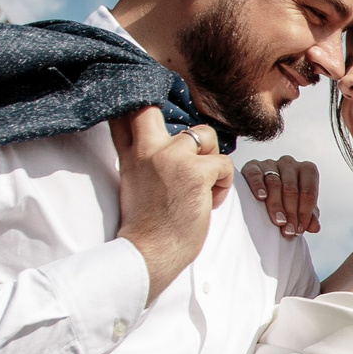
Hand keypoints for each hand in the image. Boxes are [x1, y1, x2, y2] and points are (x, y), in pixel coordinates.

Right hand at [111, 107, 231, 299]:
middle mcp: (147, 149)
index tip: (149, 101)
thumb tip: (162, 133)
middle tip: (188, 153)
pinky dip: (223, 184)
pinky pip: (224, 163)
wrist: (149, 254)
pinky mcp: (195, 172)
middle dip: (174, 119)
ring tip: (201, 187)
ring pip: (205, 135)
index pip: (128, 110)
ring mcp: (171, 157)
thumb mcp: (134, 180)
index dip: (138, 100)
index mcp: (130, 153)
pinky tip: (209, 202)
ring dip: (211, 160)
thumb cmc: (148, 224)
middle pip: (154, 107)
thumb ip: (140, 154)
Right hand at [241, 156, 322, 236]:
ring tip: (278, 221)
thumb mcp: (301, 207)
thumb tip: (315, 227)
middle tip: (288, 230)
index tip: (298, 230)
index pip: (309, 192)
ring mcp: (270, 163)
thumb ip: (310, 216)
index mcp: (307, 170)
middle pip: (291, 189)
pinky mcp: (253, 166)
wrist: (264, 190)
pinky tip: (261, 197)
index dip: (304, 213)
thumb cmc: (287, 199)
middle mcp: (289, 164)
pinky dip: (258, 186)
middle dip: (290, 212)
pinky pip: (255, 174)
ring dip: (276, 205)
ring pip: (274, 183)